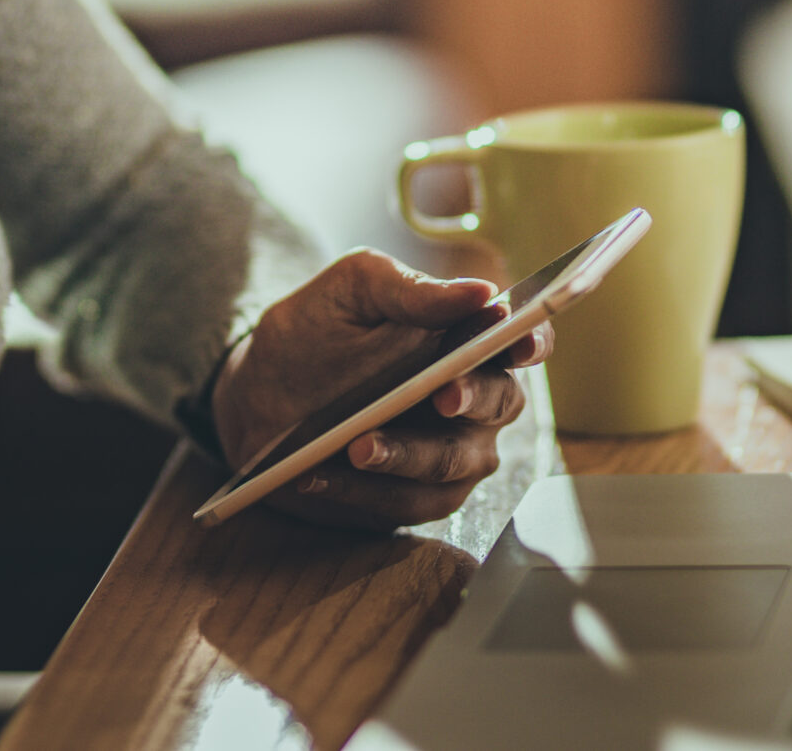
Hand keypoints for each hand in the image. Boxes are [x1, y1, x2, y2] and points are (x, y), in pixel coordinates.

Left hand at [211, 251, 554, 529]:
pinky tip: (320, 474)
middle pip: (500, 403)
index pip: (524, 339)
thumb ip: (410, 288)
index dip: (532, 342)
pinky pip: (405, 502)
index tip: (519, 344)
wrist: (259, 394)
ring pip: (453, 462)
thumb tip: (480, 292)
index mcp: (469, 338)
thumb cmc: (317, 332)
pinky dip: (363, 491)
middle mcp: (475, 399)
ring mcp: (452, 452)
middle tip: (441, 396)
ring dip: (406, 455)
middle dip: (472, 399)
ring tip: (356, 445)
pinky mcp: (416, 497)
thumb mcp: (351, 290)